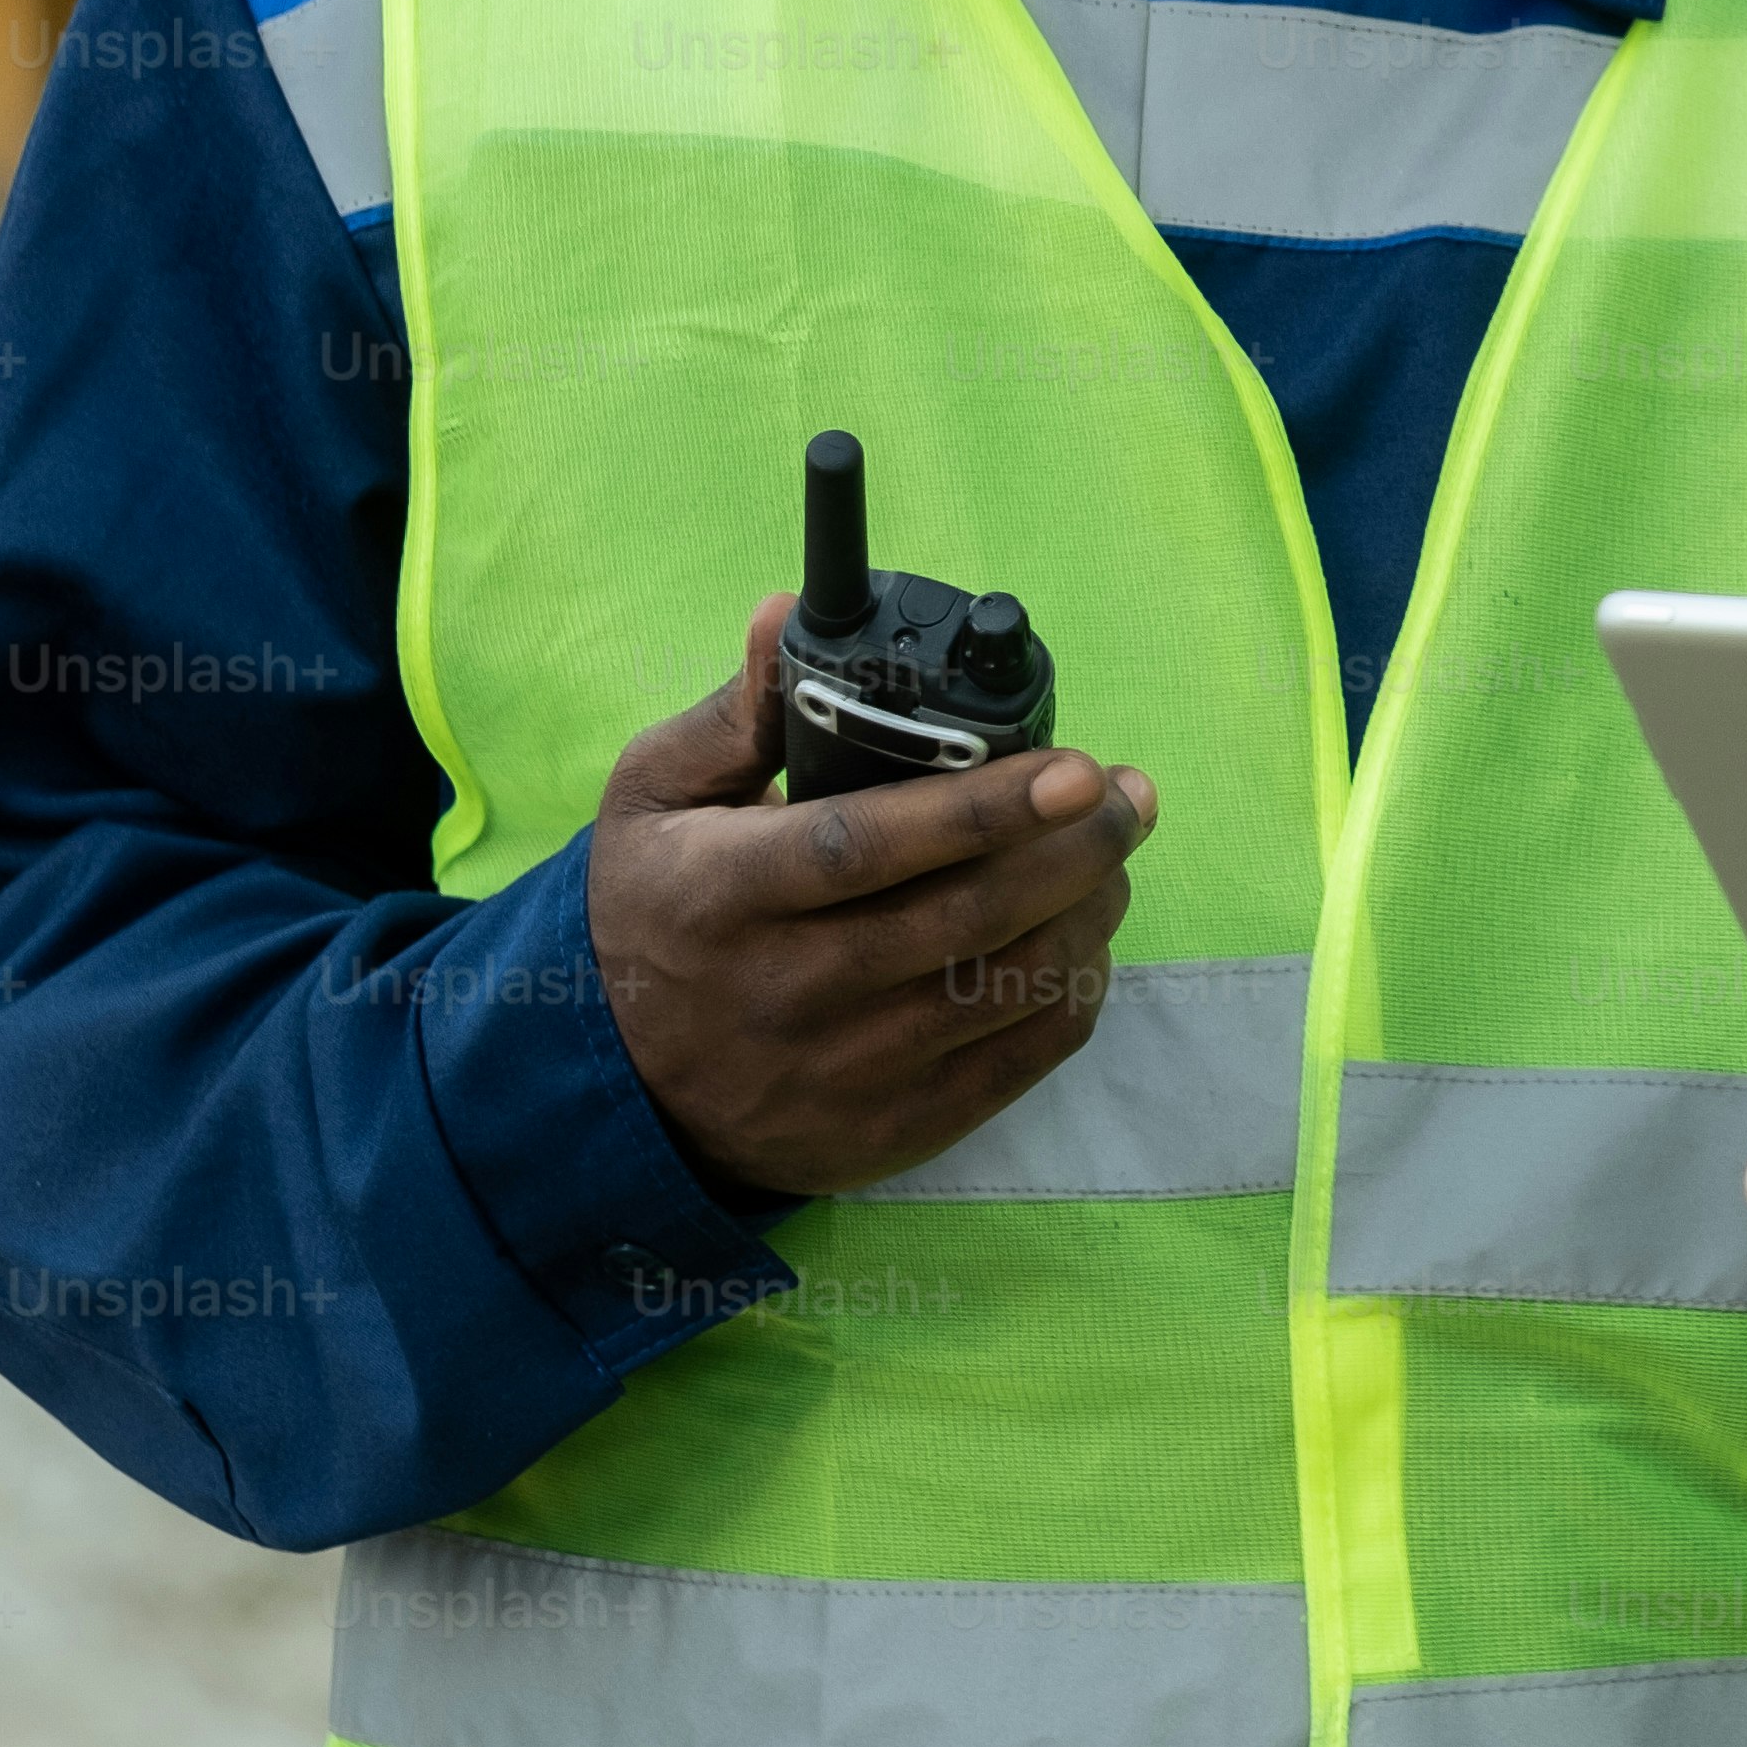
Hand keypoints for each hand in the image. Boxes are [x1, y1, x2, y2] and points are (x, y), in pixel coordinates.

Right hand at [585, 594, 1159, 1201]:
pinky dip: (1070, 995)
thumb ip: (738, 712)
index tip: (1076, 766)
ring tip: (1112, 853)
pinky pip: (1013, 1062)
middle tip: (1128, 796)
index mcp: (726, 896)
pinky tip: (1083, 939)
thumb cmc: (654, 913)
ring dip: (1086, 915)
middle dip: (1073, 850)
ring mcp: (840, 1075)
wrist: (619, 1090)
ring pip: (1003, 991)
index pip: (869, 849)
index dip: (981, 809)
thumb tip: (792, 613)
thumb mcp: (655, 801)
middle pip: (962, 920)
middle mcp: (785, 993)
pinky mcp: (887, 1133)